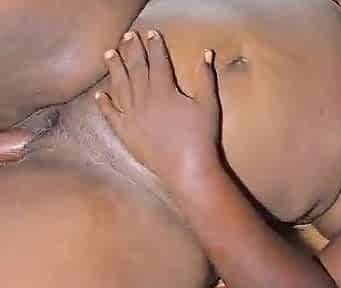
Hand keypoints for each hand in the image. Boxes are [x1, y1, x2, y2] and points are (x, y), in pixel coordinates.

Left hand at [96, 30, 221, 190]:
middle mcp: (143, 99)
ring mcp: (131, 116)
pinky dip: (104, 103)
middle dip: (131, 50)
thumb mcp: (209, 105)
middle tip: (127, 36)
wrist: (187, 168)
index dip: (155, 46)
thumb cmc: (201, 137)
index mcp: (164, 90)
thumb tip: (206, 54)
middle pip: (135, 69)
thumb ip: (206, 78)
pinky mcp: (125, 133)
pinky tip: (100, 94)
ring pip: (119, 86)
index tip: (151, 33)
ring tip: (109, 54)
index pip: (158, 61)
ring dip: (114, 69)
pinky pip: (111, 115)